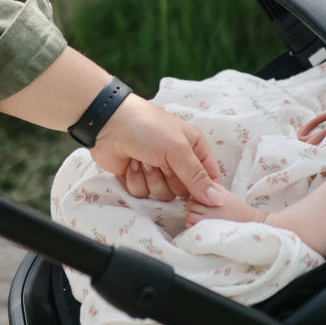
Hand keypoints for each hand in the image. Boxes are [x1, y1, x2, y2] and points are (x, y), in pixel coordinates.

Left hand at [90, 95, 222, 203]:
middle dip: (170, 179)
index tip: (195, 195)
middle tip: (160, 162)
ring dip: (151, 179)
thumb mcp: (178, 149)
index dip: (205, 190)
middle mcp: (178, 161)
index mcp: (195, 148)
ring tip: (143, 159)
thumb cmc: (147, 128)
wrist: (108, 124)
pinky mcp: (139, 178)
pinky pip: (143, 194)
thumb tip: (217, 201)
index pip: (210, 178)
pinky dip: (135, 180)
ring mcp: (158, 171)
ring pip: (163, 195)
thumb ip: (197, 177)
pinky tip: (131, 164)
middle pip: (184, 191)